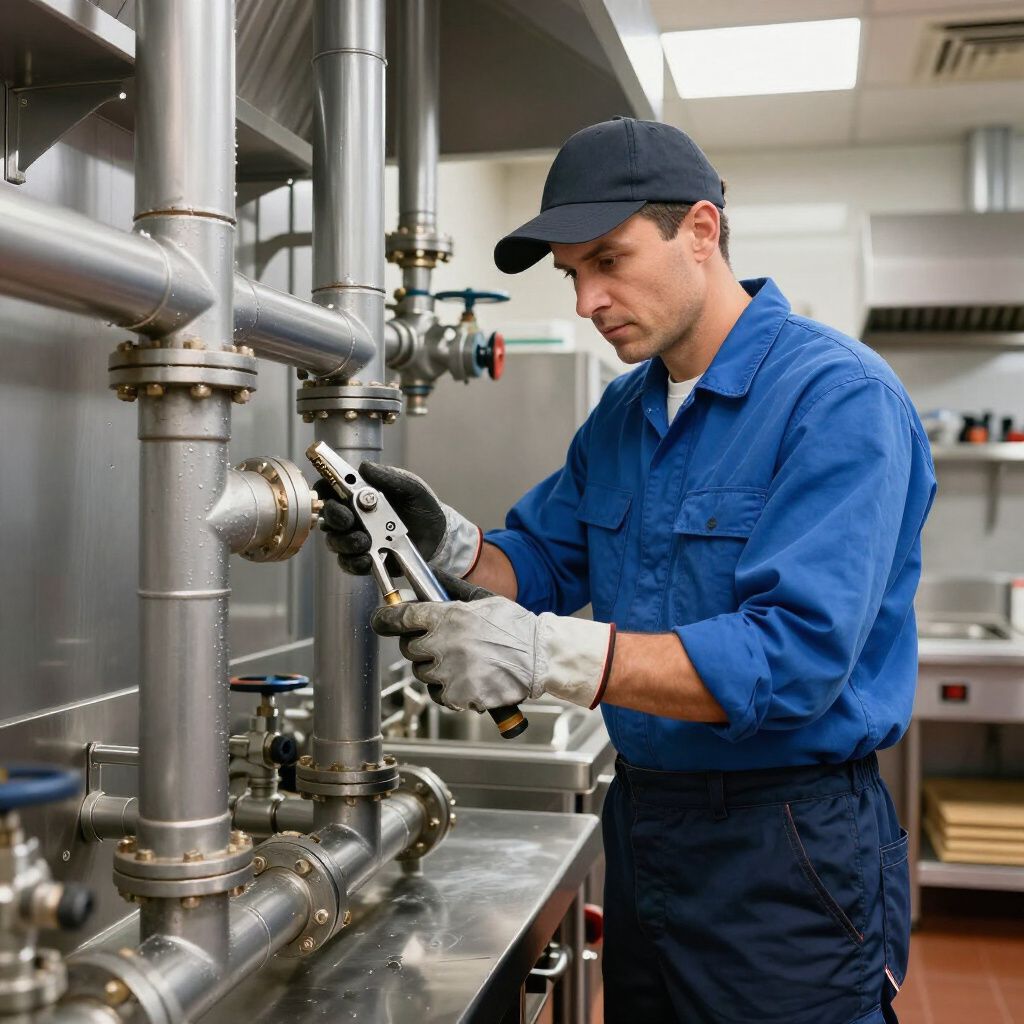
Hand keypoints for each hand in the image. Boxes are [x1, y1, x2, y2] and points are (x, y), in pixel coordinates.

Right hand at [316, 462, 481, 576]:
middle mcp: (352, 517)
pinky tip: (367, 558)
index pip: (330, 489)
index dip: (324, 489)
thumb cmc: (421, 507)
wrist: (437, 536)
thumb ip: (389, 477)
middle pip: (328, 517)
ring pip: (335, 541)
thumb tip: (365, 467)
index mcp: (359, 495)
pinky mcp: (363, 560)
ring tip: (364, 541)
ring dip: (346, 542)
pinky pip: (348, 564)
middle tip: (349, 520)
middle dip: (335, 517)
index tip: (330, 492)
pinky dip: (355, 562)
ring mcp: (356, 539)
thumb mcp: (410, 487)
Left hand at [371, 569, 615, 711]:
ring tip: (463, 663)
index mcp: (447, 616)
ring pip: (424, 673)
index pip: (401, 617)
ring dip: (436, 669)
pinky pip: (441, 694)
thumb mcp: (482, 598)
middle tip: (443, 645)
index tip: (380, 620)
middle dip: (421, 646)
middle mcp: (443, 644)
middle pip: (410, 649)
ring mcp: (448, 672)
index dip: (386, 619)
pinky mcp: (457, 695)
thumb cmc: (516, 627)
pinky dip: (451, 690)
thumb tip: (429, 575)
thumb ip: (451, 588)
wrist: (539, 657)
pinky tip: (469, 678)